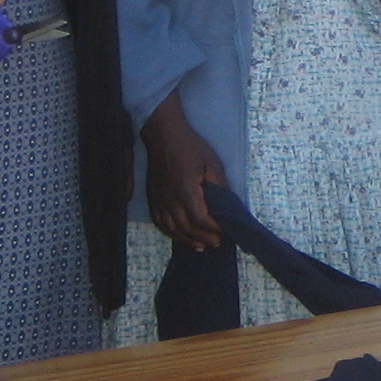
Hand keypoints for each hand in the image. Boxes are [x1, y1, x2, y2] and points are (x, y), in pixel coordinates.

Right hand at [141, 102, 225, 249]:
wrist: (164, 136)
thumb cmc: (191, 147)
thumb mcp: (212, 163)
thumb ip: (219, 186)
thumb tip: (228, 206)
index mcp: (186, 189)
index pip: (200, 218)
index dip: (213, 228)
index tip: (225, 231)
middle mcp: (170, 198)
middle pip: (186, 227)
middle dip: (203, 237)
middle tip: (217, 242)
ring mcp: (159, 200)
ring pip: (172, 228)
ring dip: (187, 239)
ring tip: (201, 245)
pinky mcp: (152, 198)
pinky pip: (160, 222)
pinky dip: (171, 233)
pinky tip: (181, 236)